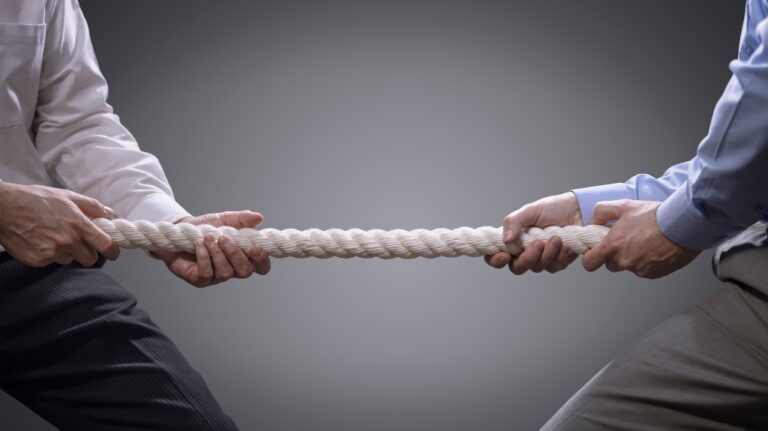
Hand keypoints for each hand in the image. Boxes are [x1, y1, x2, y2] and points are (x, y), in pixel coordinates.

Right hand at [0, 182, 118, 266]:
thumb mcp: (66, 196)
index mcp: (78, 224)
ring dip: (67, 252)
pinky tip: (41, 241)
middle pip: (90, 259)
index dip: (112, 251)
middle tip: (79, 242)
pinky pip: (52, 262)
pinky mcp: (38, 260)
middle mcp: (68, 241)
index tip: (113, 252)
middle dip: (87, 252)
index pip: (105, 245)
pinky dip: (49, 254)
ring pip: (70, 260)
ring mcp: (52, 252)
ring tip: (53, 236)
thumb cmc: (34, 199)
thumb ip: (91, 205)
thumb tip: (109, 213)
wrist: (3, 208)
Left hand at [152, 211, 270, 287]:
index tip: (254, 247)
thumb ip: (241, 219)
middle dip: (235, 254)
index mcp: (244, 256)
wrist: (179, 231)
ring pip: (226, 273)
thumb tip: (258, 218)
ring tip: (208, 237)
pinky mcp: (200, 279)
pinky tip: (199, 244)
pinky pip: (207, 273)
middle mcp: (233, 268)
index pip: (261, 266)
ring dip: (217, 253)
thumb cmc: (205, 228)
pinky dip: (204, 257)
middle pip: (245, 272)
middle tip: (224, 238)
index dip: (261, 260)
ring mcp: (217, 276)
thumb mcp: (224, 219)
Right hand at [485, 192, 582, 273]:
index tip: (504, 255)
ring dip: (547, 254)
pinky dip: (559, 255)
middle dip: (527, 258)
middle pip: (517, 268)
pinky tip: (564, 243)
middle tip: (538, 244)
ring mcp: (541, 258)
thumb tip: (505, 239)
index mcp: (512, 240)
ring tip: (556, 238)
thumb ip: (514, 222)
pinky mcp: (557, 261)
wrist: (578, 210)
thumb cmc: (552, 208)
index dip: (496, 260)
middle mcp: (524, 252)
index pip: (495, 256)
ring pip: (537, 268)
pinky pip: (554, 267)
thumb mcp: (530, 211)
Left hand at [581, 199, 699, 278]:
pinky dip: (647, 262)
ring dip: (632, 258)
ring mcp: (639, 269)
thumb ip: (602, 212)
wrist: (682, 225)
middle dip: (615, 255)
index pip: (589, 263)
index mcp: (612, 246)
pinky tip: (654, 248)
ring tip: (645, 241)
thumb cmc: (654, 215)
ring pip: (628, 266)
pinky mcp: (653, 274)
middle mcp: (624, 261)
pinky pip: (643, 270)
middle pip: (610, 264)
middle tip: (627, 240)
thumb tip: (594, 221)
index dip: (591, 258)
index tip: (596, 252)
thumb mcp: (623, 206)